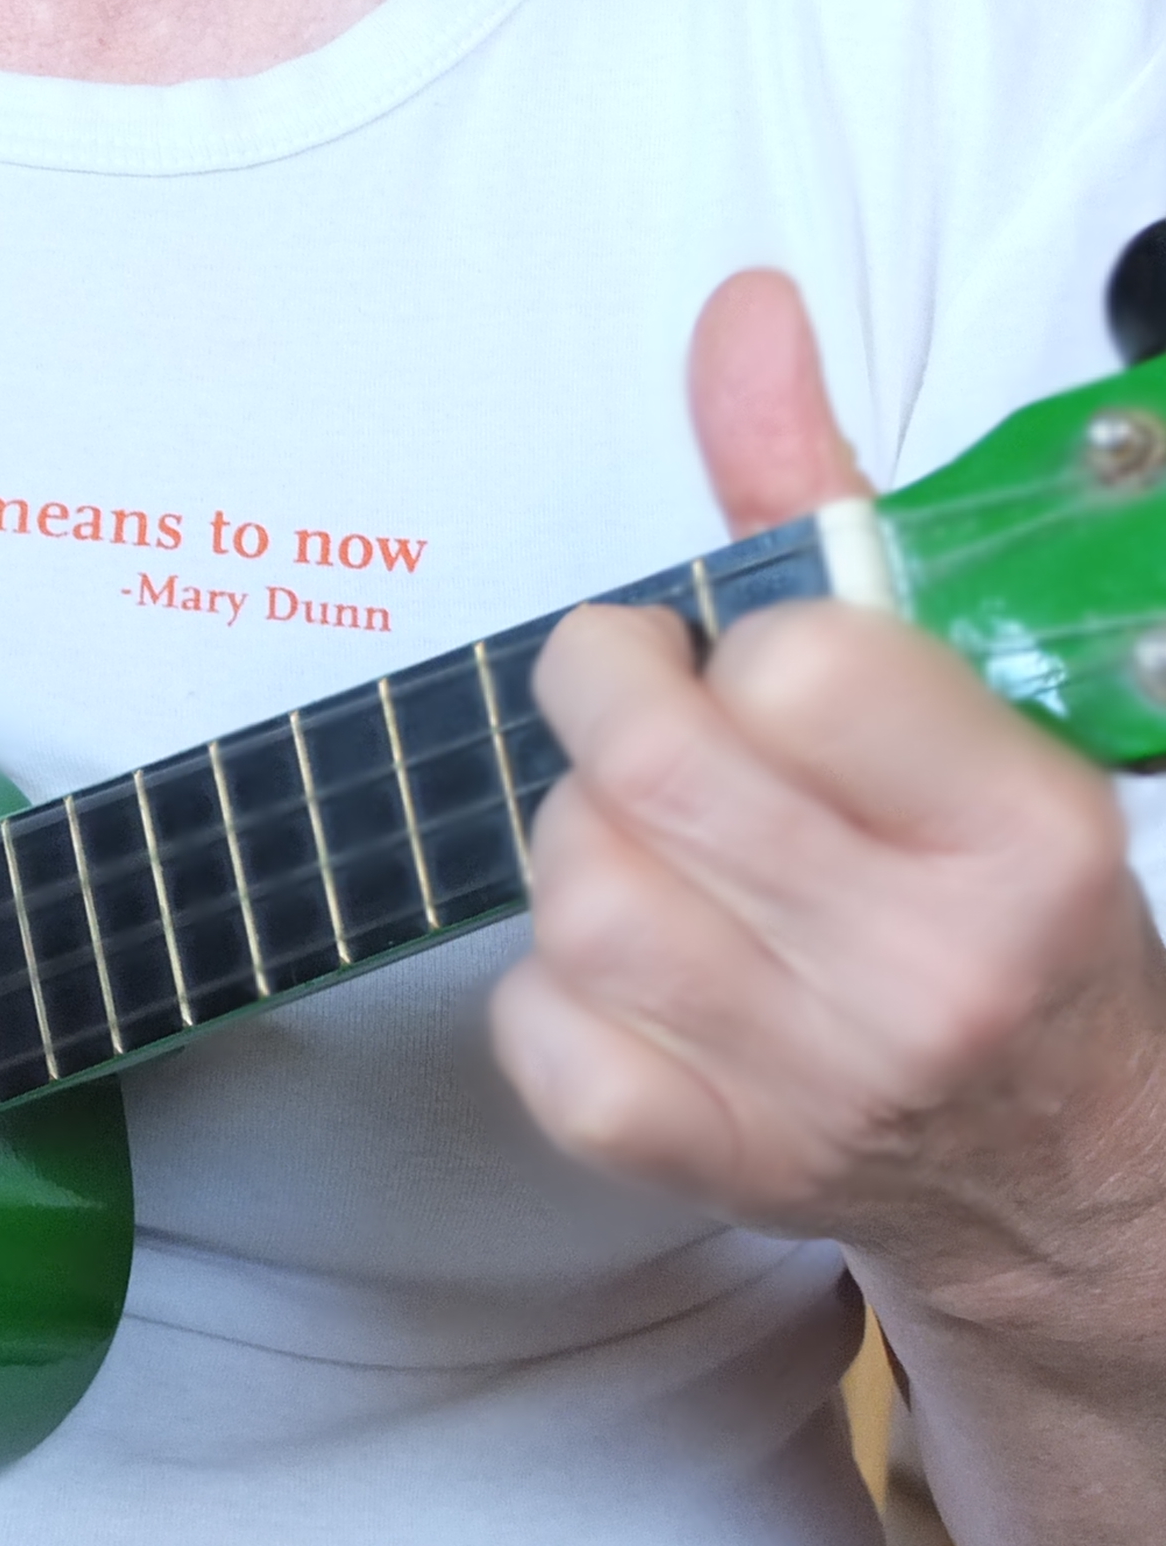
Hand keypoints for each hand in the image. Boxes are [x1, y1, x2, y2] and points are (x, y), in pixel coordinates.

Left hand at [493, 272, 1165, 1283]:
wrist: (1063, 1167)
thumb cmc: (1005, 910)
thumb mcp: (973, 706)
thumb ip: (827, 510)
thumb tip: (738, 317)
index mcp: (1017, 834)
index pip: (797, 669)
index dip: (726, 637)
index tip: (730, 653)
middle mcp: (920, 968)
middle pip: (650, 779)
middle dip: (601, 700)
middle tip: (632, 699)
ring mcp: (810, 1085)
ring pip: (580, 903)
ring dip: (572, 838)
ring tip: (644, 837)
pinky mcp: (713, 1165)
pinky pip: (544, 1044)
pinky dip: (546, 991)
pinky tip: (624, 970)